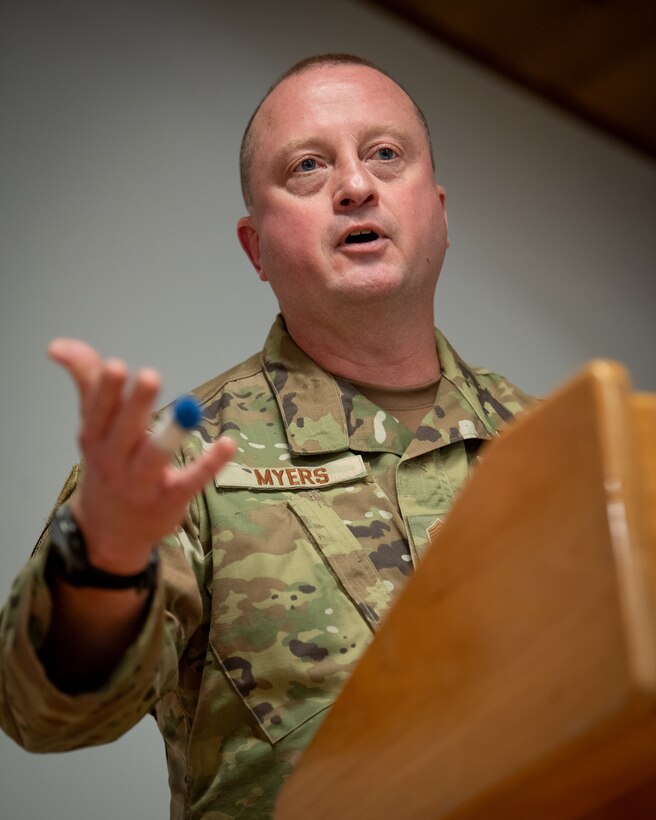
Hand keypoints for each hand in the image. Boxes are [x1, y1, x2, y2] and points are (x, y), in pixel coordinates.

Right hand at [48, 339, 235, 573]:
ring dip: (171, 434)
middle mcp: (114, 460)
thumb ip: (87, 382)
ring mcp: (141, 483)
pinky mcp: (169, 499)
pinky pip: (191, 480)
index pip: (98, 411)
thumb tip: (59, 345)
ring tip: (188, 411)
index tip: (116, 366)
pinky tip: (226, 444)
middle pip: (125, 430)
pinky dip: (210, 464)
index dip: (106, 390)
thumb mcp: (93, 427)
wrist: (108, 532)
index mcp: (95, 438)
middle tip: (150, 376)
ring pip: (154, 457)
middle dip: (136, 404)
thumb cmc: (106, 465)